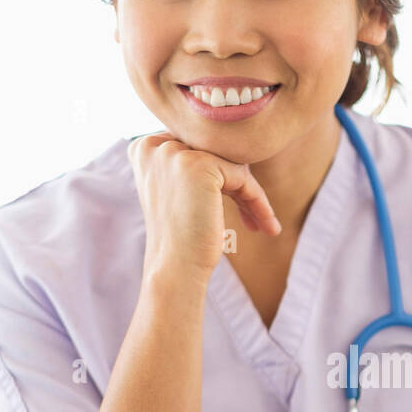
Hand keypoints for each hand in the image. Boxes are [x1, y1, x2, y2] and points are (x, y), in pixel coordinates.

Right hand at [128, 132, 281, 281]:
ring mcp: (174, 153)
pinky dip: (258, 201)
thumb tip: (231, 143)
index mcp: (143, 148)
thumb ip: (191, 162)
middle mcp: (154, 145)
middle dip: (238, 184)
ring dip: (252, 195)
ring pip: (231, 164)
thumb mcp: (177, 191)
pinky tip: (267, 226)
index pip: (197, 147)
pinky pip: (242, 177)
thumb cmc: (180, 237)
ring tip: (265, 224)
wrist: (175, 268)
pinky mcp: (198, 165)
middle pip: (215, 153)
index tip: (237, 202)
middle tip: (256, 215)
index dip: (220, 174)